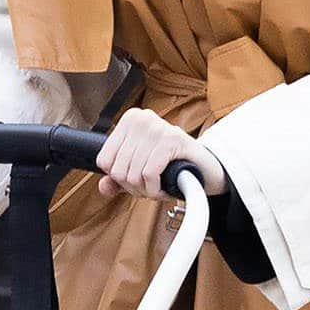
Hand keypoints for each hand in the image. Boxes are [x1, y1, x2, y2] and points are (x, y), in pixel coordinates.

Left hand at [96, 109, 226, 198]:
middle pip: (118, 170)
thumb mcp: (139, 172)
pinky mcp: (172, 139)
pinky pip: (149, 174)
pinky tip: (165, 188)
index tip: (136, 180)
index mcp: (130, 120)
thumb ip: (117, 180)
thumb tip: (103, 187)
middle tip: (150, 186)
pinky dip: (156, 189)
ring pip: (132, 175)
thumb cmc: (171, 166)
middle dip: (134, 187)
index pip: (104, 160)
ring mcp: (157, 127)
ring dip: (146, 191)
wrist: (205, 168)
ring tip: (159, 186)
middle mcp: (142, 118)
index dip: (118, 178)